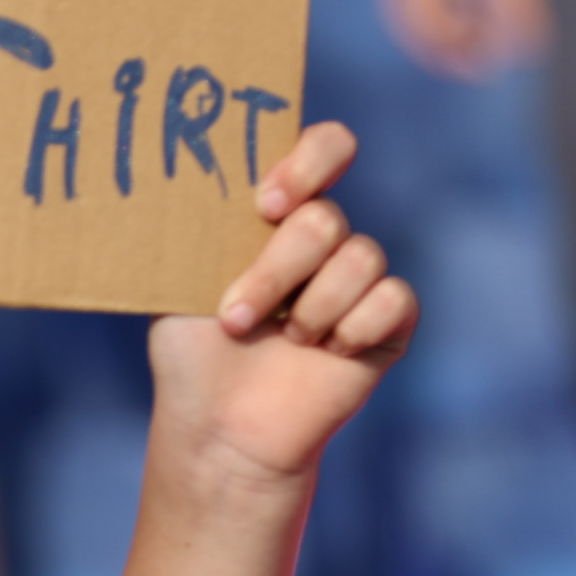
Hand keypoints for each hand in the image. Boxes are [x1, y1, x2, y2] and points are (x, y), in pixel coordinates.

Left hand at [149, 124, 415, 484]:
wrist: (219, 427)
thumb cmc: (194, 351)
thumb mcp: (180, 281)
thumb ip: (202, 226)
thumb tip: (191, 177)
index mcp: (280, 213)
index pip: (326, 148)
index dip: (309, 162)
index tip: (265, 203)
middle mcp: (326, 239)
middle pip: (326, 219)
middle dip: (275, 272)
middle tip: (237, 317)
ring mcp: (360, 279)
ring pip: (360, 258)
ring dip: (310, 309)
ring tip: (283, 340)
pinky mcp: (390, 322)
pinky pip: (394, 300)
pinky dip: (353, 329)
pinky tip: (326, 354)